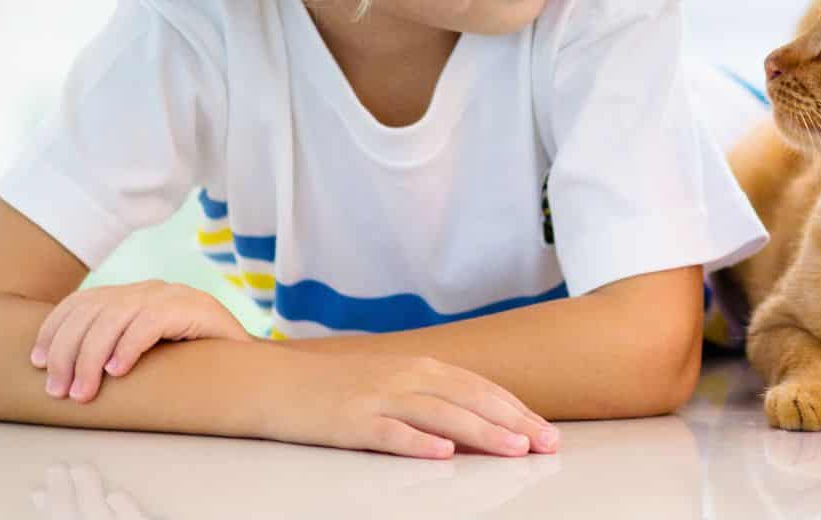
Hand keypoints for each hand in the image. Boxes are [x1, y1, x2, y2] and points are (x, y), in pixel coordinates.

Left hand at [30, 280, 253, 402]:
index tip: (35, 362)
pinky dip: (129, 346)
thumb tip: (56, 375)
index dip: (53, 329)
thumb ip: (109, 350)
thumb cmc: (188, 368)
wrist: (248, 367)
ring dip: (91, 357)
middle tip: (58, 391)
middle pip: (91, 311)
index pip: (81, 302)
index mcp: (131, 296)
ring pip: (114, 317)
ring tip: (84, 392)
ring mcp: (172, 296)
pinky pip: (151, 322)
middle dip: (66, 352)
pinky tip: (119, 371)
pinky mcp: (193, 308)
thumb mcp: (141, 354)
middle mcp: (148, 289)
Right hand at [262, 351, 560, 459]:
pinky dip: (418, 442)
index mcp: (419, 367)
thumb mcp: (391, 383)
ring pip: (440, 415)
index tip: (547, 431)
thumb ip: (432, 398)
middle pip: (470, 399)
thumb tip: (479, 425)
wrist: (273, 382)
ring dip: (481, 432)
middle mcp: (404, 377)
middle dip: (513, 422)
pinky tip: (443, 454)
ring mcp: (377, 398)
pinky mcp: (350, 421)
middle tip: (547, 443)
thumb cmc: (337, 388)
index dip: (516, 409)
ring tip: (514, 449)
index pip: (480, 388)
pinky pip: (390, 433)